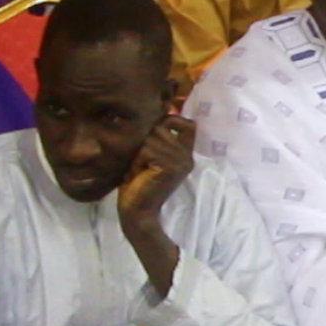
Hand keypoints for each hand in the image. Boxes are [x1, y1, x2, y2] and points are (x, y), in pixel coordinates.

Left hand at [118, 116, 196, 230]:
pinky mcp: (170, 167)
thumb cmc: (137, 184)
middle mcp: (187, 157)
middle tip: (140, 161)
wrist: (137, 212)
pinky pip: (147, 149)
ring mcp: (180, 162)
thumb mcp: (149, 156)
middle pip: (162, 126)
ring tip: (139, 168)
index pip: (188, 124)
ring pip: (152, 137)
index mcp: (185, 155)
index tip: (155, 132)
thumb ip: (156, 139)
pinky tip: (139, 173)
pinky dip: (137, 160)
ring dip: (138, 152)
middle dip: (144, 140)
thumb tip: (156, 113)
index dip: (171, 120)